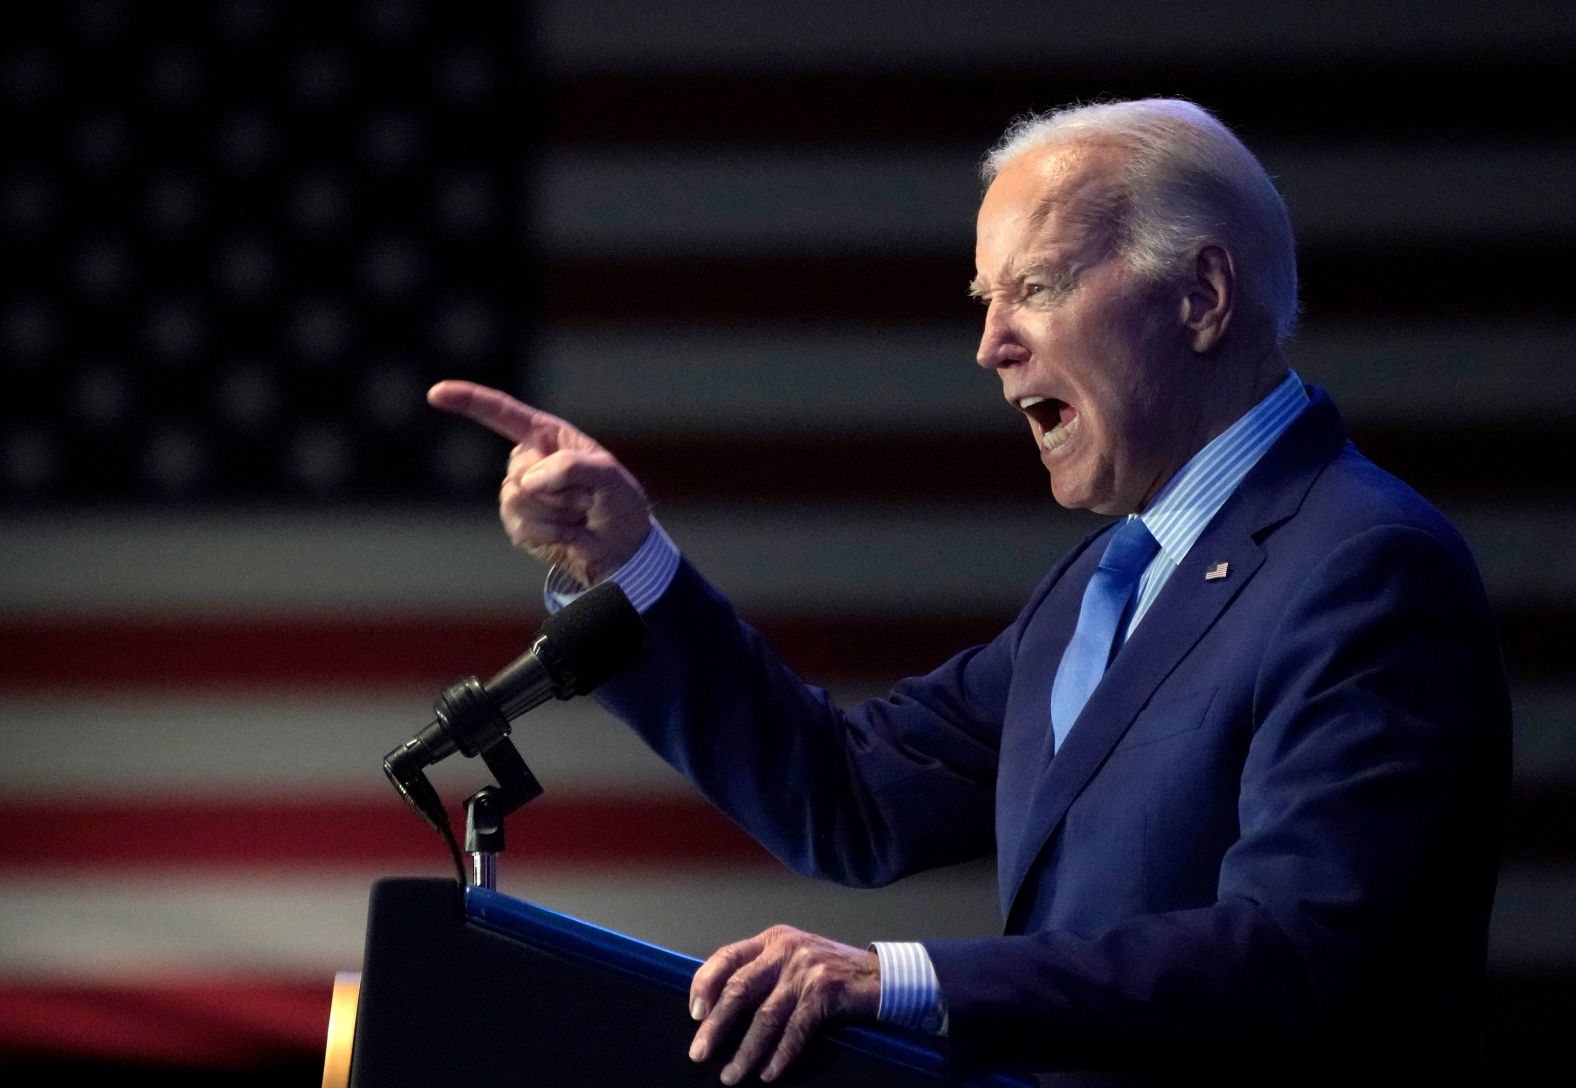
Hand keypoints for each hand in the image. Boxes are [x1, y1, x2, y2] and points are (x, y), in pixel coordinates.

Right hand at [427, 380, 651, 585]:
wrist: (621, 548)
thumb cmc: (619, 502)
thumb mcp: (608, 476)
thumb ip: (572, 468)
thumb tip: (528, 481)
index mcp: (547, 436)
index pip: (502, 414)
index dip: (469, 400)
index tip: (436, 393)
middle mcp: (527, 461)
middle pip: (520, 471)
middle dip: (559, 490)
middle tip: (587, 499)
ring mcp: (518, 493)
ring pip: (518, 500)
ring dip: (558, 513)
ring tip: (578, 515)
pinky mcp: (517, 524)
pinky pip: (522, 526)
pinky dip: (552, 533)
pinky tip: (568, 533)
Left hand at [688, 925, 880, 1083]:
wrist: (882, 976)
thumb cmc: (833, 973)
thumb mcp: (794, 960)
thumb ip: (763, 972)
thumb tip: (719, 1008)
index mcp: (773, 939)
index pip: (726, 957)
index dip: (705, 985)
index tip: (694, 1014)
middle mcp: (786, 949)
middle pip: (739, 989)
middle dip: (716, 1026)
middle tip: (699, 1053)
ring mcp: (806, 969)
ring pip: (765, 1017)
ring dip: (745, 1052)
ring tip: (731, 1076)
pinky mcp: (826, 991)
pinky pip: (795, 1030)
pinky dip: (780, 1056)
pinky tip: (768, 1074)